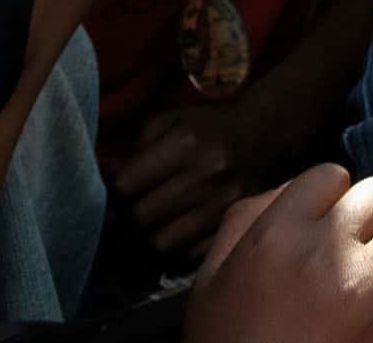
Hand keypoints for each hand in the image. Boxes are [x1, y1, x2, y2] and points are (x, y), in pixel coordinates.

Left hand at [114, 93, 301, 255]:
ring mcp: (222, 202)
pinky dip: (180, 246)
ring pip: (163, 241)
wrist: (265, 133)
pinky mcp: (234, 222)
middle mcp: (204, 173)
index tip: (116, 195)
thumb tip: (107, 180)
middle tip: (133, 210)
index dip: (114, 194)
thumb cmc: (209, 126)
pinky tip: (180, 229)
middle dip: (131, 216)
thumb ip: (138, 147)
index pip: (126, 185)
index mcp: (185, 143)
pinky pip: (190, 252)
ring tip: (155, 223)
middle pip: (142, 217)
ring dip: (152, 235)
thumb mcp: (173, 120)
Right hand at [184, 164, 372, 342]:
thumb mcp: (213, 278)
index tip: (325, 227)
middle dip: (370, 219)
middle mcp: (324, 254)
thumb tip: (298, 187)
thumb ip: (248, 218)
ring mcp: (365, 289)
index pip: (330, 175)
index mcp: (275, 236)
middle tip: (355, 250)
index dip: (330, 201)